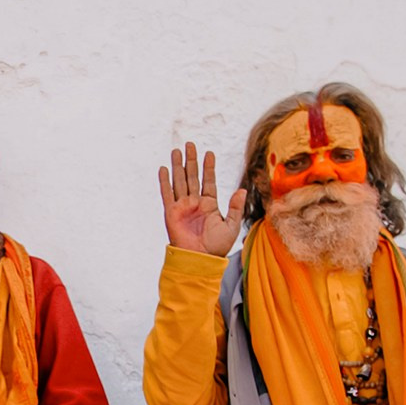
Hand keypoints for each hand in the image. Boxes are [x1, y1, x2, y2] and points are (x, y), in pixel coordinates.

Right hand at [158, 141, 246, 256]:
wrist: (200, 260)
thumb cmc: (217, 247)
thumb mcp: (231, 226)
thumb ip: (235, 208)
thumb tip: (241, 190)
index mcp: (209, 204)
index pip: (208, 181)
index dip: (209, 167)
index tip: (209, 153)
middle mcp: (195, 203)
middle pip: (192, 176)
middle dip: (191, 160)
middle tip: (190, 144)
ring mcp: (182, 207)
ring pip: (179, 181)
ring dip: (178, 166)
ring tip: (177, 151)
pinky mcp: (171, 213)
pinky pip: (167, 194)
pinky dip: (164, 182)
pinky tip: (164, 169)